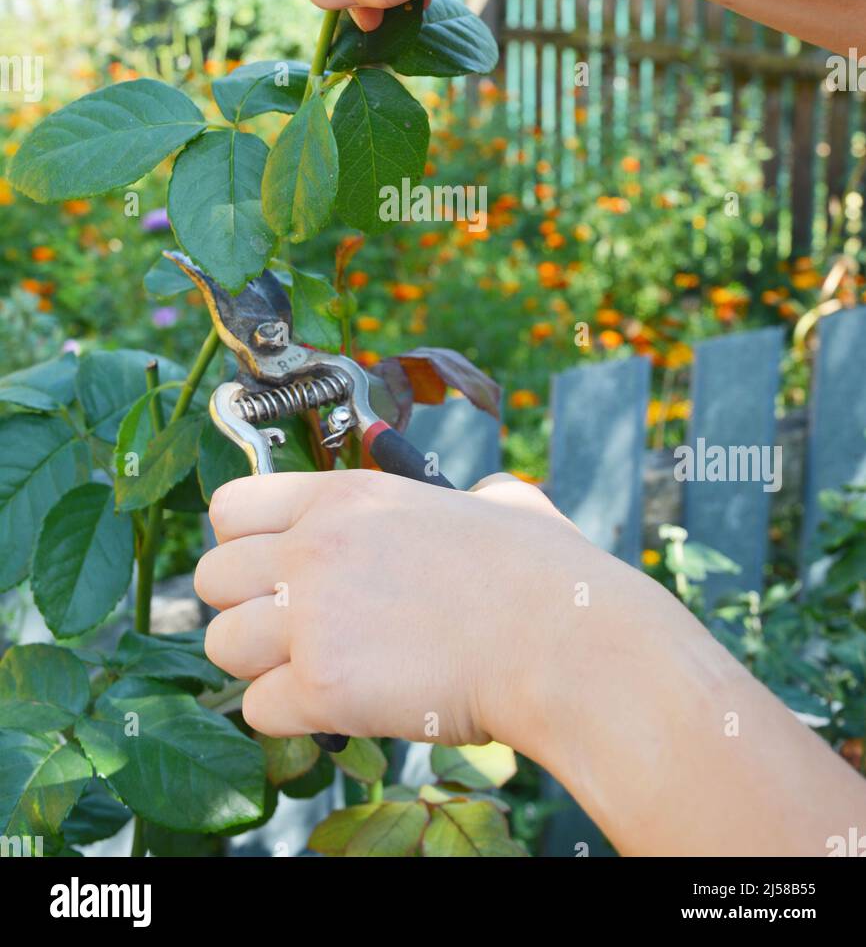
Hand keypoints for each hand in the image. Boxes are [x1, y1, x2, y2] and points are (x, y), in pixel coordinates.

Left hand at [194, 467, 578, 747]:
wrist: (565, 643)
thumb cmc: (546, 575)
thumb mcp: (498, 503)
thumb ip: (467, 497)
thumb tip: (487, 502)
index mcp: (348, 494)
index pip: (230, 507)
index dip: (243, 542)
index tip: (274, 569)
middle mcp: (314, 546)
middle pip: (209, 578)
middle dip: (244, 608)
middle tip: (295, 631)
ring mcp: (312, 616)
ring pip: (221, 646)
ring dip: (261, 666)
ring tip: (318, 673)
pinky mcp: (322, 686)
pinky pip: (258, 711)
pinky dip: (291, 718)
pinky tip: (340, 708)